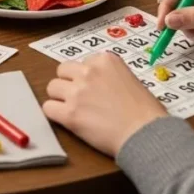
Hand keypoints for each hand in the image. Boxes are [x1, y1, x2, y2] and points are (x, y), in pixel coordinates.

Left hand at [43, 53, 166, 156]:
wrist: (146, 133)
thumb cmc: (146, 113)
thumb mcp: (131, 80)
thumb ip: (109, 75)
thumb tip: (96, 83)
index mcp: (105, 60)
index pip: (82, 62)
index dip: (86, 77)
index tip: (94, 88)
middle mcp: (88, 72)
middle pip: (62, 71)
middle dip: (68, 83)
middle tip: (79, 97)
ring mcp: (77, 92)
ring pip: (51, 87)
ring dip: (60, 98)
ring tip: (74, 109)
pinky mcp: (69, 113)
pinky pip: (48, 108)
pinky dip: (55, 114)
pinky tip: (67, 120)